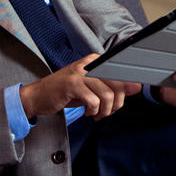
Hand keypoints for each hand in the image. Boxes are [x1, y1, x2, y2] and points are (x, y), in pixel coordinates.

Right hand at [19, 54, 141, 120]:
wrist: (38, 96)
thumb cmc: (66, 93)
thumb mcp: (92, 89)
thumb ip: (114, 86)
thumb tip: (136, 86)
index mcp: (96, 61)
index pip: (121, 74)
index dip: (125, 91)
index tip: (119, 103)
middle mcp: (89, 63)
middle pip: (118, 84)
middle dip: (116, 104)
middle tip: (106, 112)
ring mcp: (80, 72)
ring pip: (107, 95)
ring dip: (104, 111)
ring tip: (96, 114)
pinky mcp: (72, 84)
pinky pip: (94, 101)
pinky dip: (93, 111)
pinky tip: (86, 112)